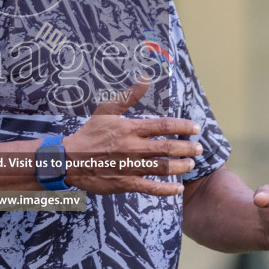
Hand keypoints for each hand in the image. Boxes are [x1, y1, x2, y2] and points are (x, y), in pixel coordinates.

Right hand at [64, 78, 203, 196]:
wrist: (70, 159)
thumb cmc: (89, 134)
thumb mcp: (106, 110)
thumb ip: (128, 97)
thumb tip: (145, 79)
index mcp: (130, 128)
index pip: (163, 126)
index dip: (183, 127)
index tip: (195, 129)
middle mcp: (133, 147)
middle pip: (168, 148)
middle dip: (187, 148)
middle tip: (199, 148)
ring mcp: (130, 166)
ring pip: (163, 168)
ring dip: (181, 166)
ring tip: (191, 165)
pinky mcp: (126, 183)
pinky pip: (151, 188)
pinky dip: (166, 190)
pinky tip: (178, 188)